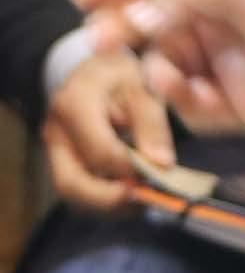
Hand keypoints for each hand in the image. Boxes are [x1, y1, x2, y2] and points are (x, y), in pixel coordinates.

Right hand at [41, 50, 173, 213]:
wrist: (95, 69)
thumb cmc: (121, 74)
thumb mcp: (143, 85)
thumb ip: (152, 123)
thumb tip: (162, 165)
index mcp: (74, 104)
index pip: (99, 151)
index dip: (130, 168)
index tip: (159, 172)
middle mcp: (55, 132)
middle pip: (71, 183)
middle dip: (110, 200)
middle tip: (146, 199)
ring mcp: (54, 149)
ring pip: (73, 192)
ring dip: (108, 204)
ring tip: (144, 197)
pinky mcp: (62, 161)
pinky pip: (79, 188)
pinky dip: (105, 197)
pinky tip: (133, 191)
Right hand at [66, 0, 244, 137]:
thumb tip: (132, 19)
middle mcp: (224, 8)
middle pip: (153, 17)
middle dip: (124, 28)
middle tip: (102, 41)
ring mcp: (232, 56)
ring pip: (166, 63)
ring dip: (156, 67)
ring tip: (165, 71)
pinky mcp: (243, 101)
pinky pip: (194, 104)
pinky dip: (185, 99)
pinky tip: (190, 92)